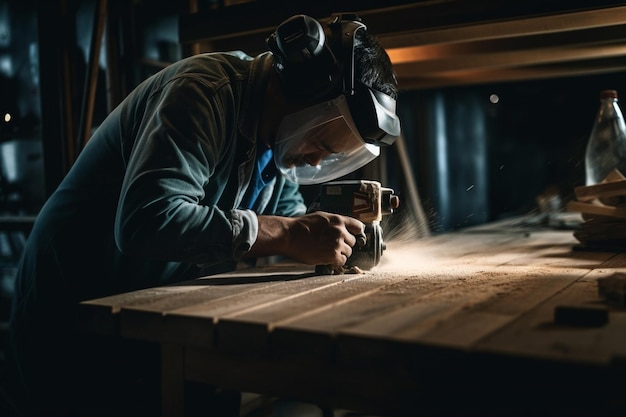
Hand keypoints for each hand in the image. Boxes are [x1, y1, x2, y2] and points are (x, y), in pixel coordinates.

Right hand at [250, 212, 364, 268]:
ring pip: (348, 252)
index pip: (358, 227)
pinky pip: (342, 261)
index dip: (356, 232)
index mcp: (338, 220)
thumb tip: (343, 229)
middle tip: (333, 245)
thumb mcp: (321, 217)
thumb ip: (334, 223)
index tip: (353, 236)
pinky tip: (328, 258)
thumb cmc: (301, 226)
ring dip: (340, 253)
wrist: (289, 235)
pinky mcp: (332, 255)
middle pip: (353, 241)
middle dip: (344, 244)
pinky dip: (336, 261)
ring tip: (328, 252)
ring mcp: (337, 244)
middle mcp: (340, 231)